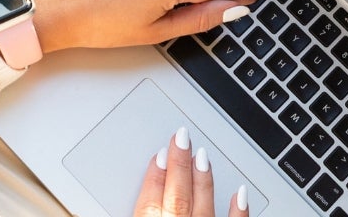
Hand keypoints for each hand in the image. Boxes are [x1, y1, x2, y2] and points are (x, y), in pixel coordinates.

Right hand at [132, 128, 248, 216]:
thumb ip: (138, 212)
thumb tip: (106, 212)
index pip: (149, 202)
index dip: (153, 177)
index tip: (159, 155)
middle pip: (177, 195)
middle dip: (179, 164)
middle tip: (181, 137)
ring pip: (203, 205)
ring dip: (202, 179)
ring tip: (202, 155)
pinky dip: (239, 210)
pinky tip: (240, 192)